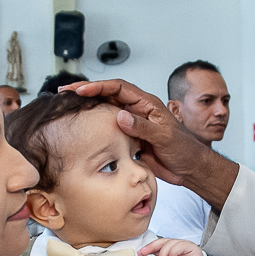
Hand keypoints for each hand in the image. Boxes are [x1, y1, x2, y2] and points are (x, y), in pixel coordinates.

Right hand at [66, 80, 237, 207]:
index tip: (80, 90)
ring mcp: (133, 124)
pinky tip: (83, 128)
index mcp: (147, 104)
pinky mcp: (130, 138)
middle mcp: (138, 110)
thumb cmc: (184, 149)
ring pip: (107, 110)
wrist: (190, 168)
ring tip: (67, 106)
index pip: (119, 88)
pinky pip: (110, 129)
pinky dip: (96, 126)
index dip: (99, 86)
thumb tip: (120, 116)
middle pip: (108, 95)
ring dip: (89, 107)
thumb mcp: (165, 137)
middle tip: (64, 91)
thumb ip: (143, 127)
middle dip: (86, 91)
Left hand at [136, 238, 207, 255]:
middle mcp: (176, 246)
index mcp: (169, 249)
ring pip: (170, 243)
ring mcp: (184, 245)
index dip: (148, 247)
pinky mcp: (192, 247)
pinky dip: (173, 252)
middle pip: (162, 241)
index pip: (157, 244)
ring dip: (163, 253)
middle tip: (145, 253)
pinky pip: (180, 245)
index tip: (140, 252)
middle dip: (152, 247)